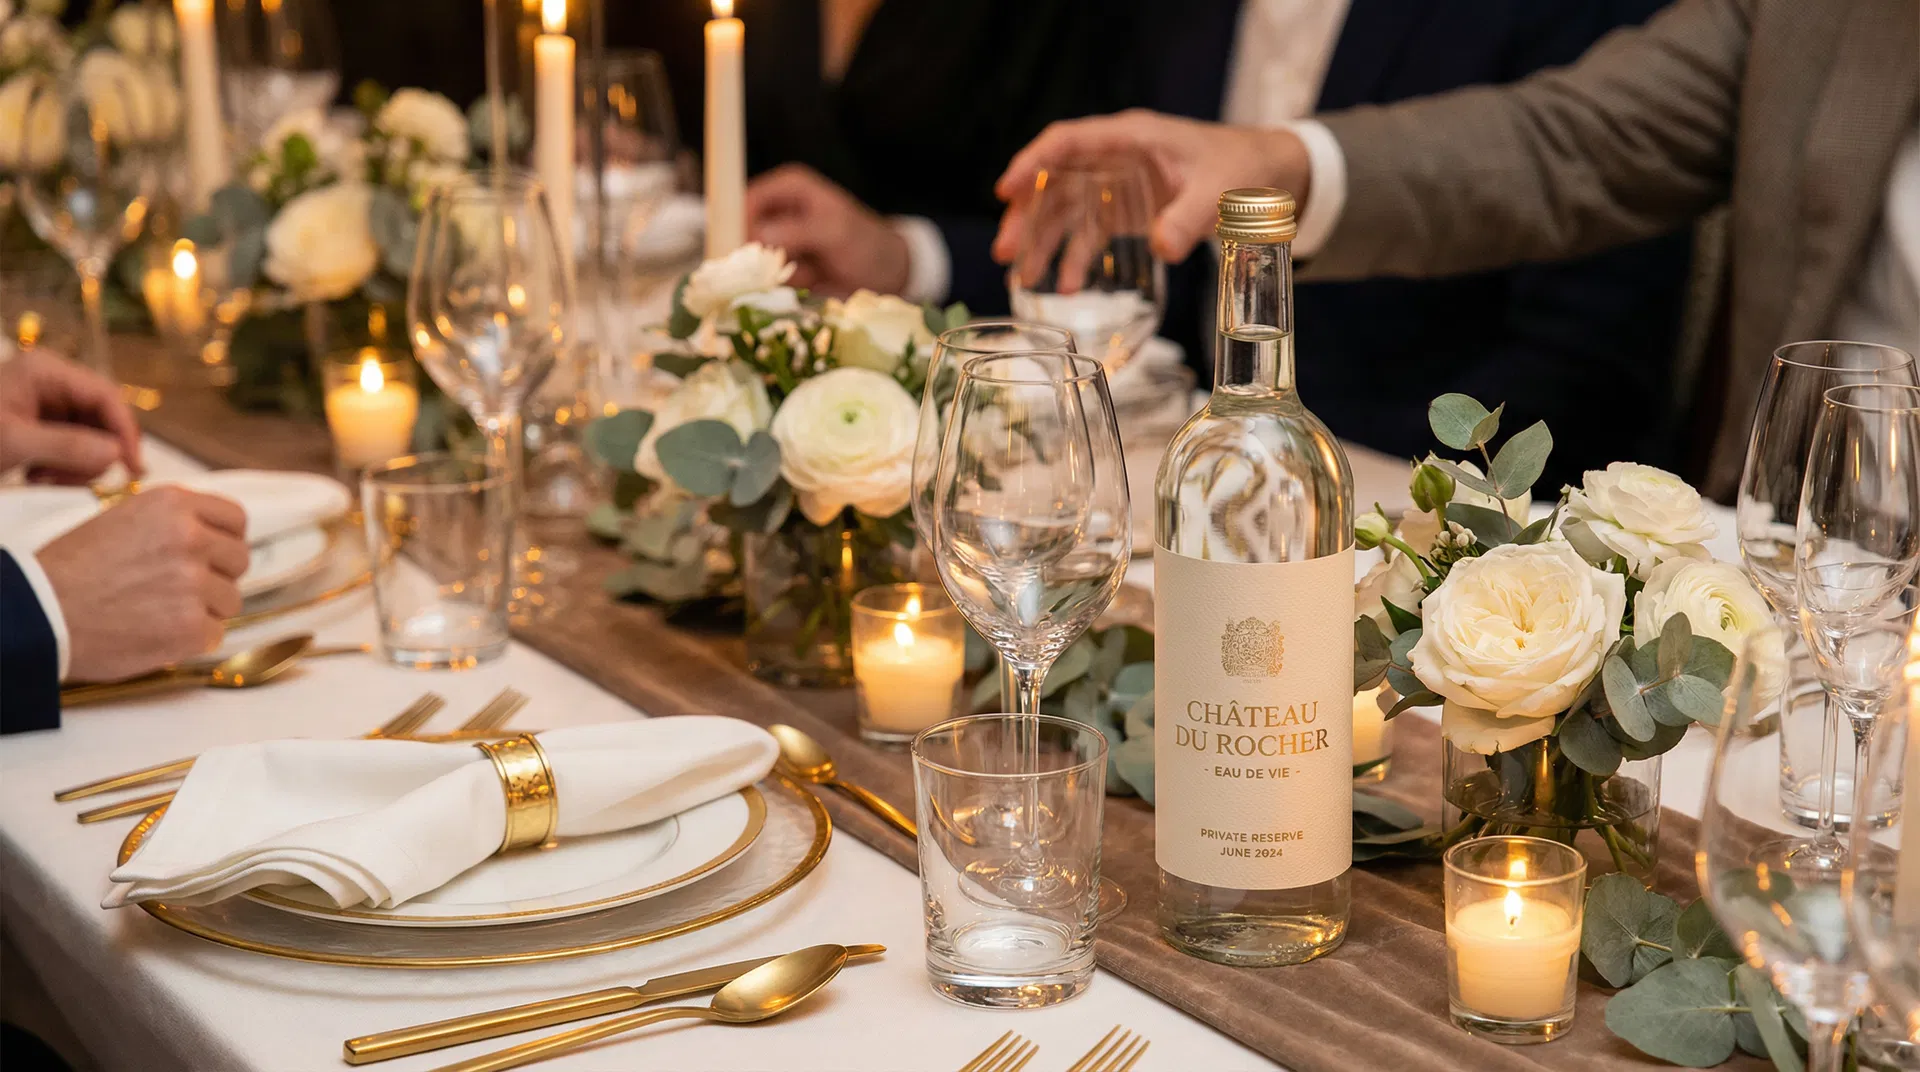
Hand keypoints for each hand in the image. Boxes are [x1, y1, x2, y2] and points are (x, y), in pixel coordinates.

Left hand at [0, 349, 143, 482]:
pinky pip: (73, 447)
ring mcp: (47, 405)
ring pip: (91, 437)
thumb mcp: (14, 443)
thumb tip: (117, 454)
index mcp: (46, 371)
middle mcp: (51, 383)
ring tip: (43, 478)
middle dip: (94, 453)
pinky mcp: (42, 427)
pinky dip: (64, 468)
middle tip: (71, 480)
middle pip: (102, 418)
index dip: (125, 431)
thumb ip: (68, 446)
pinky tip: (37, 475)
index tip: (133, 468)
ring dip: (76, 465)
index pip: (106, 396)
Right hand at [37, 486, 248, 681]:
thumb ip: (173, 522)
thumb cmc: (72, 569)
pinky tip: (158, 633)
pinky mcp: (192, 627)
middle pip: (238, 560)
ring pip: (230, 600)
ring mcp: (194, 584)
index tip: (212, 554)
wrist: (39, 613)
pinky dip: (192, 640)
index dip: (225, 540)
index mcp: (174, 505)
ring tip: (159, 611)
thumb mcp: (124, 520)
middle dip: (216, 576)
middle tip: (178, 589)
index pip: (235, 519)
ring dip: (204, 610)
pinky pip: (215, 634)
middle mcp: (191, 538)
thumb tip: (211, 535)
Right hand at [746, 164, 911, 298]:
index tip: (744, 250)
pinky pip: (765, 281)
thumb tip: (758, 235)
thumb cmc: (867, 244)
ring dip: (773, 274)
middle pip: (742, 232)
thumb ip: (798, 231)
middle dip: (755, 255)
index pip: (747, 200)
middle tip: (778, 269)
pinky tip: (810, 282)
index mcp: (788, 188)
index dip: (739, 224)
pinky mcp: (781, 269)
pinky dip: (783, 286)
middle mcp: (777, 212)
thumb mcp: (835, 232)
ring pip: (752, 261)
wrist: (888, 276)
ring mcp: (777, 243)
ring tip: (810, 272)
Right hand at [994, 110, 1310, 264]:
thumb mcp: (1219, 190)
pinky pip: (1090, 232)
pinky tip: (1065, 286)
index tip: (1007, 188)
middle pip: (1055, 181)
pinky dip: (1075, 258)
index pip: (1068, 141)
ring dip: (1042, 241)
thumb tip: (1162, 246)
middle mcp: (1115, 158)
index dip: (1033, 162)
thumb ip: (1190, 217)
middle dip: (1027, 215)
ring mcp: (1118, 185)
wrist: (1266, 176)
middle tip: (1006, 250)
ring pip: (1066, 210)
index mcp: (1131, 138)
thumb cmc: (1241, 168)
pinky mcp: (1126, 210)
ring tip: (1021, 276)